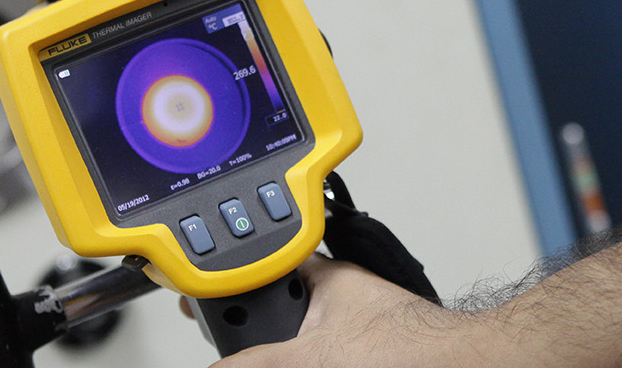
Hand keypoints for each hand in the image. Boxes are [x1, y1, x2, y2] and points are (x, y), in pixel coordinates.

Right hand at [180, 254, 502, 366]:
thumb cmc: (415, 348)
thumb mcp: (314, 355)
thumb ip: (259, 361)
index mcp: (328, 279)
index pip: (270, 263)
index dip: (238, 279)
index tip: (207, 294)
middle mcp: (342, 300)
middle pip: (279, 309)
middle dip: (256, 328)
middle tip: (234, 339)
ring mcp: (356, 330)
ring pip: (303, 336)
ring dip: (285, 350)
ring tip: (261, 354)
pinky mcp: (367, 354)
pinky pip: (324, 354)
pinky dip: (308, 359)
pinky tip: (304, 364)